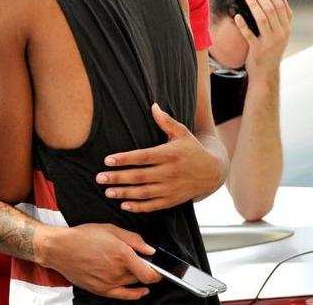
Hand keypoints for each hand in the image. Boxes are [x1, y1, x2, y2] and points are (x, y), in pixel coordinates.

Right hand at [36, 223, 160, 299]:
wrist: (60, 248)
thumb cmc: (82, 236)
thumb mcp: (110, 229)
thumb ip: (133, 239)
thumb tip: (150, 249)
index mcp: (121, 253)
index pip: (150, 272)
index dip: (158, 271)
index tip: (158, 267)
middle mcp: (117, 270)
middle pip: (141, 276)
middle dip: (143, 268)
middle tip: (137, 260)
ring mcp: (109, 282)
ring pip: (132, 283)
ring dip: (135, 276)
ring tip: (125, 265)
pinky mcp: (101, 290)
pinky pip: (124, 296)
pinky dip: (135, 294)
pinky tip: (141, 291)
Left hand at [97, 103, 222, 211]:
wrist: (213, 172)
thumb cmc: (193, 149)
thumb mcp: (183, 133)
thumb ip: (166, 121)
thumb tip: (153, 105)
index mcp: (170, 154)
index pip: (143, 157)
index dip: (125, 159)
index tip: (107, 160)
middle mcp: (170, 172)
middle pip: (140, 176)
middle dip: (118, 178)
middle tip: (99, 178)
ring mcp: (171, 188)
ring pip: (144, 193)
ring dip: (125, 193)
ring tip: (107, 191)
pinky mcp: (173, 200)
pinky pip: (154, 206)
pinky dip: (139, 207)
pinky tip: (124, 205)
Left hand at [236, 0, 291, 79]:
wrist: (266, 73)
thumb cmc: (270, 50)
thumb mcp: (281, 34)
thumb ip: (282, 19)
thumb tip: (284, 0)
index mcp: (286, 29)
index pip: (281, 6)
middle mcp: (280, 34)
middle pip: (271, 10)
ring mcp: (269, 42)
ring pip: (262, 19)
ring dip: (254, 5)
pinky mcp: (258, 50)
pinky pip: (249, 35)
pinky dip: (243, 25)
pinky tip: (237, 16)